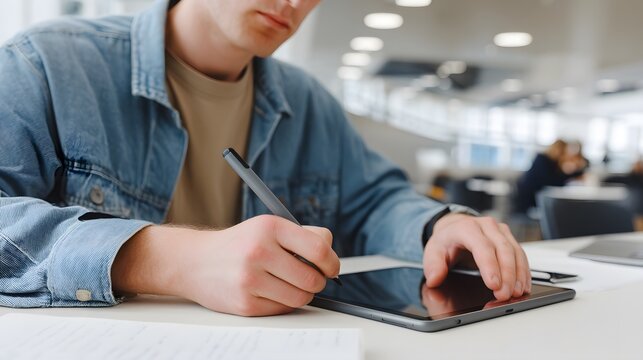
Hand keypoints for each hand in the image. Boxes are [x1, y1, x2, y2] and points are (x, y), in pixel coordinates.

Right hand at [112, 215, 339, 315]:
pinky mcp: (245, 303)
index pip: (318, 248)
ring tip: (290, 284)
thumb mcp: (267, 227)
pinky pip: (282, 309)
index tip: (331, 267)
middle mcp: (259, 251)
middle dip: (318, 281)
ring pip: (300, 297)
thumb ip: (302, 236)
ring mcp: (250, 279)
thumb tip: (330, 255)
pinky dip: (283, 303)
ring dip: (302, 294)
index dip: (332, 262)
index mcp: (269, 227)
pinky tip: (271, 291)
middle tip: (311, 278)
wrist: (195, 262)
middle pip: (312, 278)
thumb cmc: (240, 244)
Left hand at [423, 214, 530, 300]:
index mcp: (466, 228)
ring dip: (518, 274)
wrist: (455, 228)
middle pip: (502, 249)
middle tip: (505, 295)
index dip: (489, 266)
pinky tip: (522, 285)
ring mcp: (500, 231)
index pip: (481, 246)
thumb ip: (433, 265)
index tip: (493, 284)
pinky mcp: (509, 237)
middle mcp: (486, 226)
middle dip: (507, 274)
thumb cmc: (447, 241)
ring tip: (515, 293)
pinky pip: (521, 254)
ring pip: (515, 251)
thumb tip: (435, 278)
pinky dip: (523, 271)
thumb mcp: (433, 251)